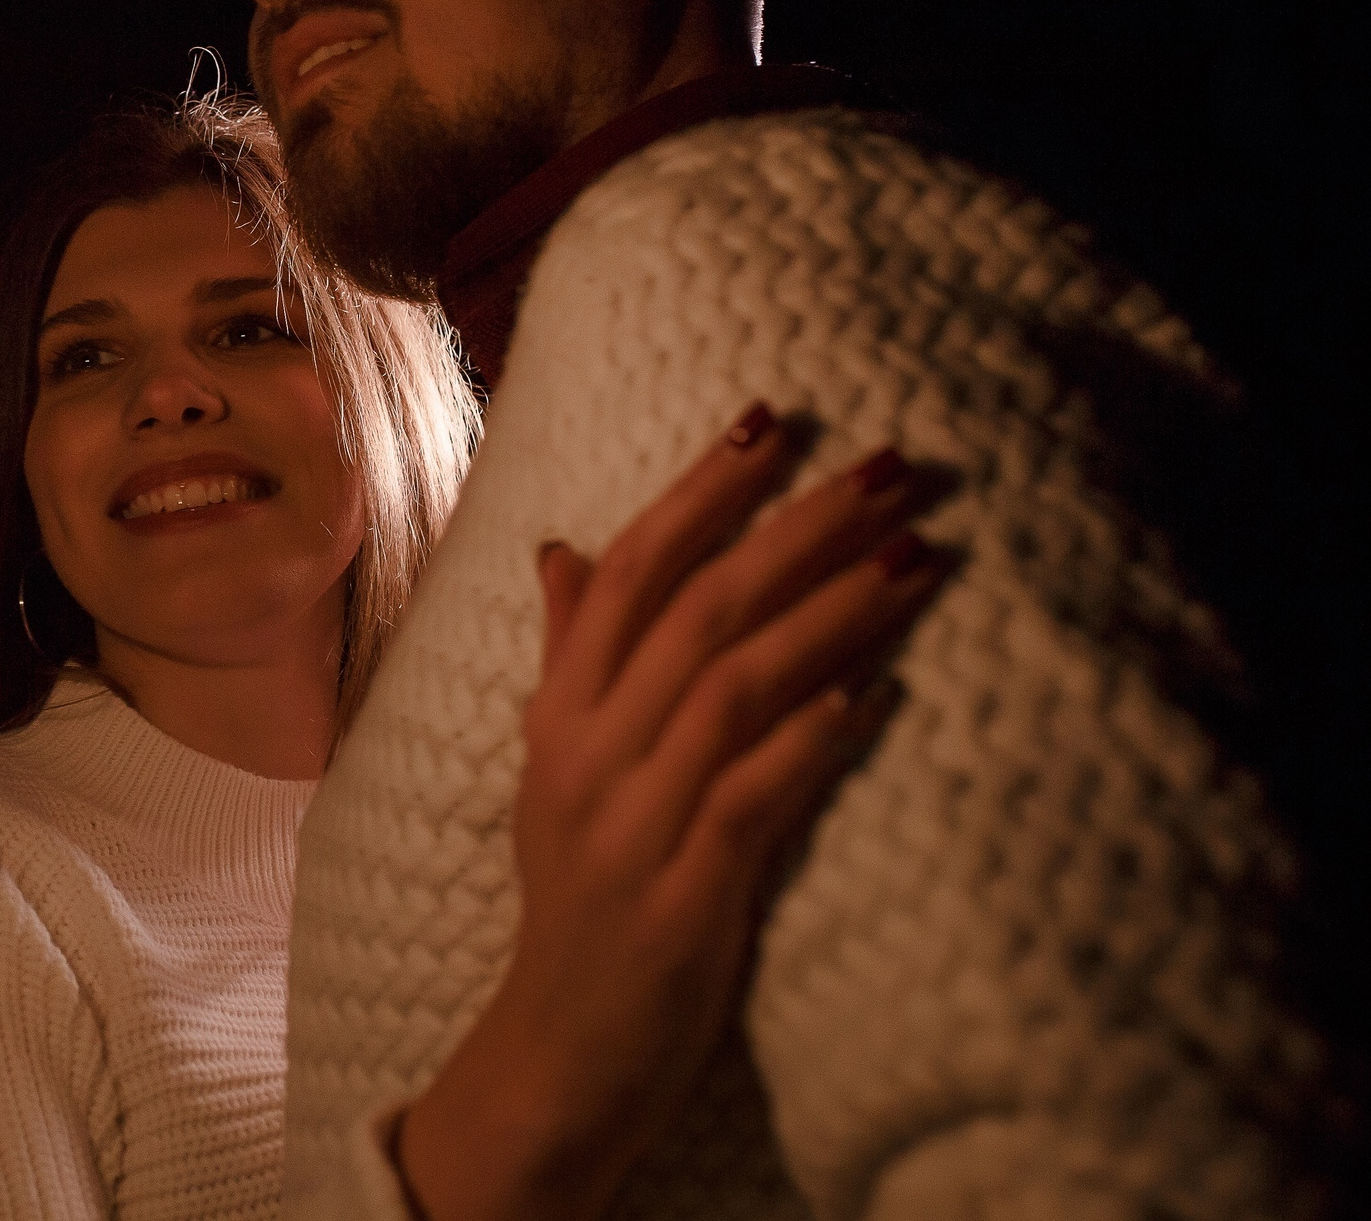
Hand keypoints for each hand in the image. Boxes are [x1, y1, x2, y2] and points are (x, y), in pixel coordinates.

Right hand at [394, 403, 945, 1220]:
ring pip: (732, 686)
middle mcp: (589, 752)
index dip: (698, 491)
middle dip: (796, 528)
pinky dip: (814, 739)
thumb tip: (564, 550)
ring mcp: (633, 821)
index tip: (772, 420)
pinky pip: (753, 794)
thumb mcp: (557, 771)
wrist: (558, 1055)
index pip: (628, 573)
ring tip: (919, 559)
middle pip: (696, 610)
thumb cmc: (580, 904)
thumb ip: (571, 659)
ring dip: (833, 615)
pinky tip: (878, 694)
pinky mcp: (684, 893)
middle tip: (889, 468)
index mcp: (562, 715)